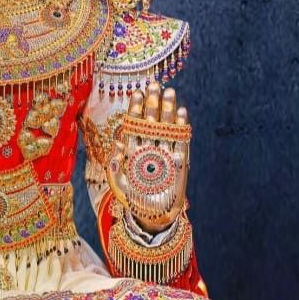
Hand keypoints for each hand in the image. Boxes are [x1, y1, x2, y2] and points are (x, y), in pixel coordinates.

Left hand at [106, 81, 189, 233]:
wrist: (153, 215)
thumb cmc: (133, 199)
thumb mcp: (119, 184)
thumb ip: (117, 166)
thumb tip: (117, 143)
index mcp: (134, 149)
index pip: (134, 124)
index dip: (136, 109)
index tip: (137, 92)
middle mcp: (149, 147)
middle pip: (151, 121)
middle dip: (152, 103)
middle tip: (154, 84)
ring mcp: (165, 153)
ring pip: (166, 128)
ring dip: (168, 110)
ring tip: (170, 92)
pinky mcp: (179, 162)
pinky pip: (180, 142)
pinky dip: (181, 128)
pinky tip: (182, 113)